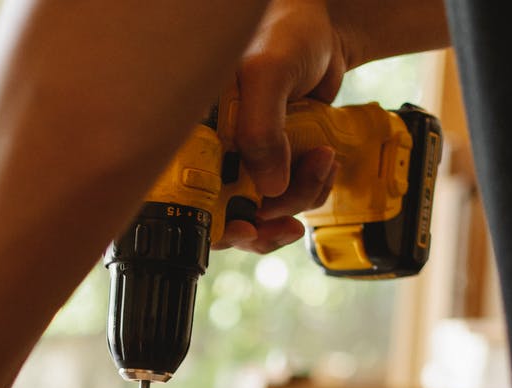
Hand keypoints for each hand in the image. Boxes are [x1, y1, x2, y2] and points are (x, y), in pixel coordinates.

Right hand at [216, 0, 346, 253]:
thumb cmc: (284, 35)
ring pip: (265, 208)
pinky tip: (323, 161)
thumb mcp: (267, 74)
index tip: (245, 230)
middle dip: (265, 220)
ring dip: (300, 196)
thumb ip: (261, 129)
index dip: (213, 224)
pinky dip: (313, 188)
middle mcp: (214, 150)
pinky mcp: (273, 161)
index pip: (187, 195)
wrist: (322, 33)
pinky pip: (290, 195)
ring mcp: (244, 159)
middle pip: (227, 214)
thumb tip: (269, 187)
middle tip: (288, 220)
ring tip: (321, 161)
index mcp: (196, 133)